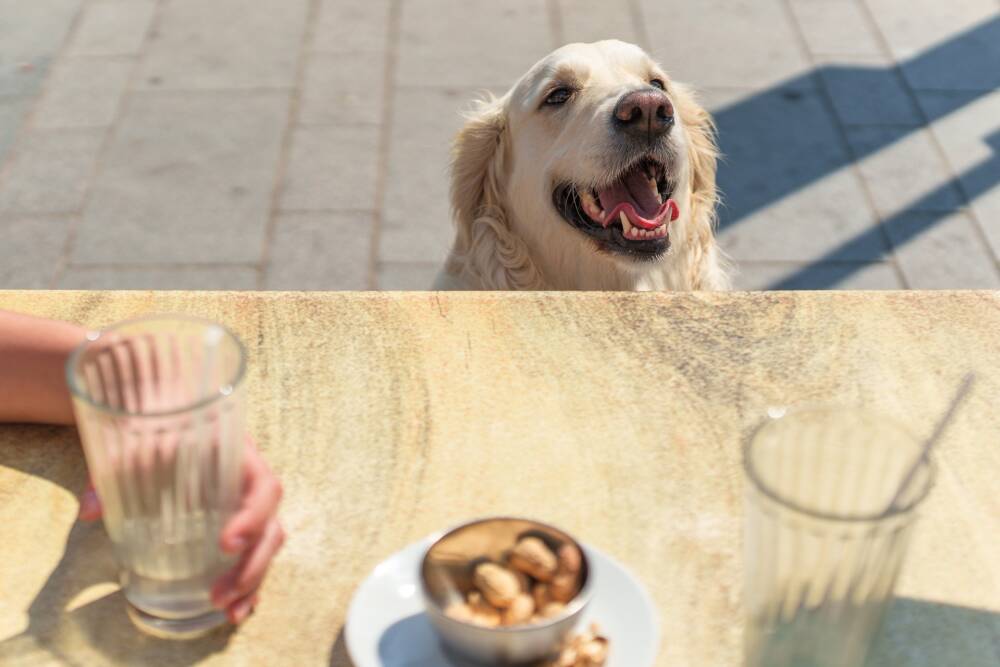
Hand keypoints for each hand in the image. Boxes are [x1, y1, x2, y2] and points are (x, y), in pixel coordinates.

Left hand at [78, 436, 284, 623]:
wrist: (161, 408)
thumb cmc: (156, 420)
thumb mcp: (135, 439)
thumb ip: (116, 469)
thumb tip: (93, 511)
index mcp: (240, 455)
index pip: (265, 487)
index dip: (252, 517)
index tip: (226, 543)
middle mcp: (249, 483)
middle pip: (271, 527)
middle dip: (251, 566)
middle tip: (219, 594)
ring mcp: (244, 506)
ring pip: (266, 546)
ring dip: (252, 581)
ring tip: (228, 611)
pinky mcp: (233, 524)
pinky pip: (252, 555)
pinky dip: (248, 584)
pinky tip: (234, 610)